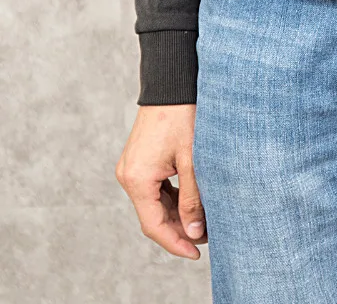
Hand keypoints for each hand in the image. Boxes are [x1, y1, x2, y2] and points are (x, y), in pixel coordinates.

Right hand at [116, 104, 206, 259]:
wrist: (172, 83)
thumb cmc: (184, 116)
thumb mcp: (193, 159)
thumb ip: (193, 197)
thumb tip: (195, 231)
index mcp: (137, 179)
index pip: (154, 225)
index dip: (176, 242)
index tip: (196, 253)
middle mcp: (129, 175)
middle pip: (153, 215)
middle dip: (179, 229)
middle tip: (208, 235)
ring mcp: (132, 167)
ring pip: (154, 202)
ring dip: (176, 213)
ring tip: (204, 219)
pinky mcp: (140, 159)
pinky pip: (154, 188)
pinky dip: (172, 197)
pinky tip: (192, 200)